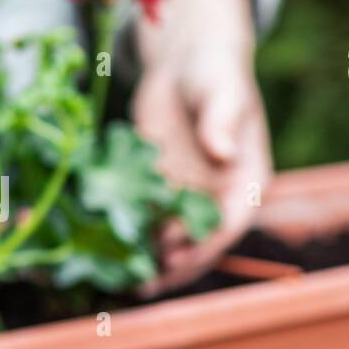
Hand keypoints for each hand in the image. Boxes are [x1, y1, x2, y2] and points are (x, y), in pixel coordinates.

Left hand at [132, 0, 271, 290]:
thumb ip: (222, 121)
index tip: (175, 258)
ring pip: (168, 239)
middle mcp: (217, 200)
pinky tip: (101, 249)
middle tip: (141, 283)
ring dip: (146, 260)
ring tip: (118, 280)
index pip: (228, 226)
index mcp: (246, 184)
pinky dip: (126, 235)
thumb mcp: (222, 91)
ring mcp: (186, 198)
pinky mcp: (156, 190)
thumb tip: (224, 153)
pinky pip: (143, 219)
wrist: (185, 65)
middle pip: (197, 244)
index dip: (203, 246)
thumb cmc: (214, 73)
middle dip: (171, 265)